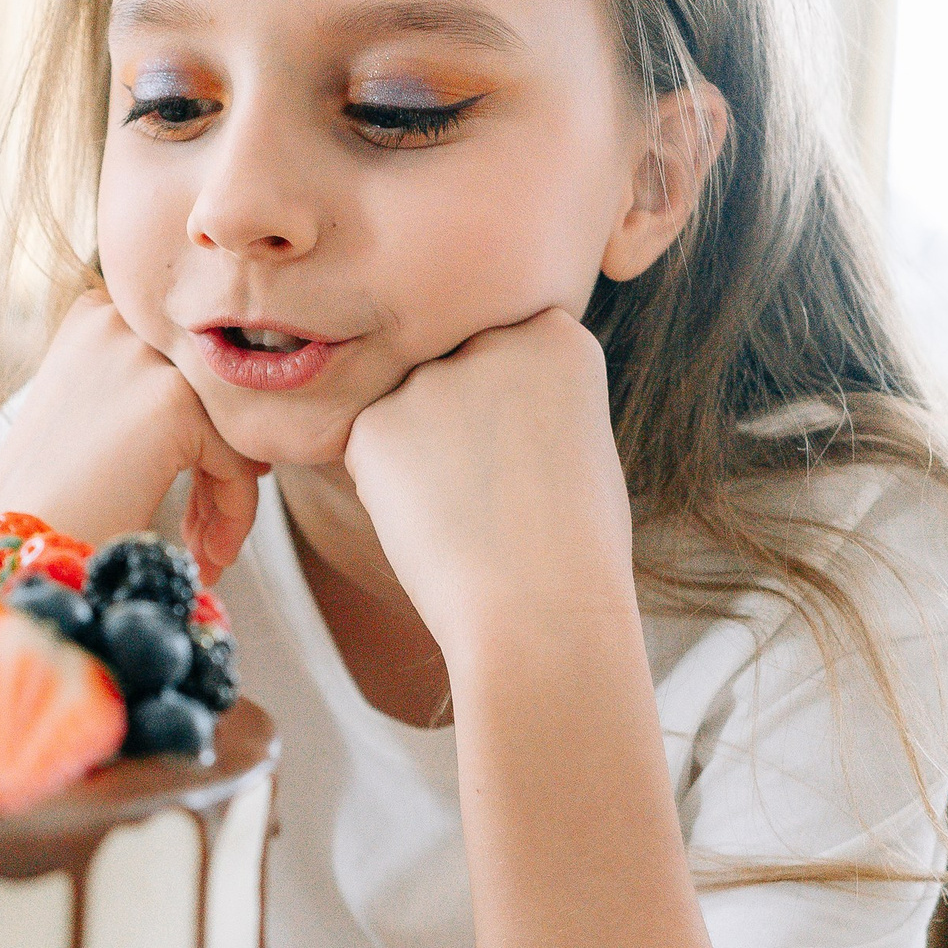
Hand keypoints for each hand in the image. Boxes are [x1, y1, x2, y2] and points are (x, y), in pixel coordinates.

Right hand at [0, 293, 264, 582]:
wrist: (13, 548)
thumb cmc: (39, 500)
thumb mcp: (86, 420)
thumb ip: (146, 399)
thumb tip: (233, 415)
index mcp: (94, 318)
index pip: (183, 361)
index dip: (200, 424)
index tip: (201, 483)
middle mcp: (119, 323)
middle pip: (211, 392)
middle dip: (217, 464)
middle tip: (209, 529)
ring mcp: (147, 357)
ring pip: (231, 427)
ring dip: (226, 496)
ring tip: (207, 553)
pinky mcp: (172, 402)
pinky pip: (238, 462)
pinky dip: (233, 516)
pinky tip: (208, 559)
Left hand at [341, 314, 633, 673]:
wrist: (541, 613)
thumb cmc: (574, 547)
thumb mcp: (578, 438)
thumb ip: (527, 392)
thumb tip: (471, 391)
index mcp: (557, 334)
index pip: (508, 346)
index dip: (511, 406)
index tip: (528, 452)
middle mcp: (491, 340)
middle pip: (453, 369)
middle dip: (461, 418)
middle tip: (492, 488)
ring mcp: (429, 379)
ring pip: (407, 406)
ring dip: (421, 450)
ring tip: (468, 513)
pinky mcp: (374, 425)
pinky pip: (368, 445)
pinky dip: (387, 485)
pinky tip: (432, 523)